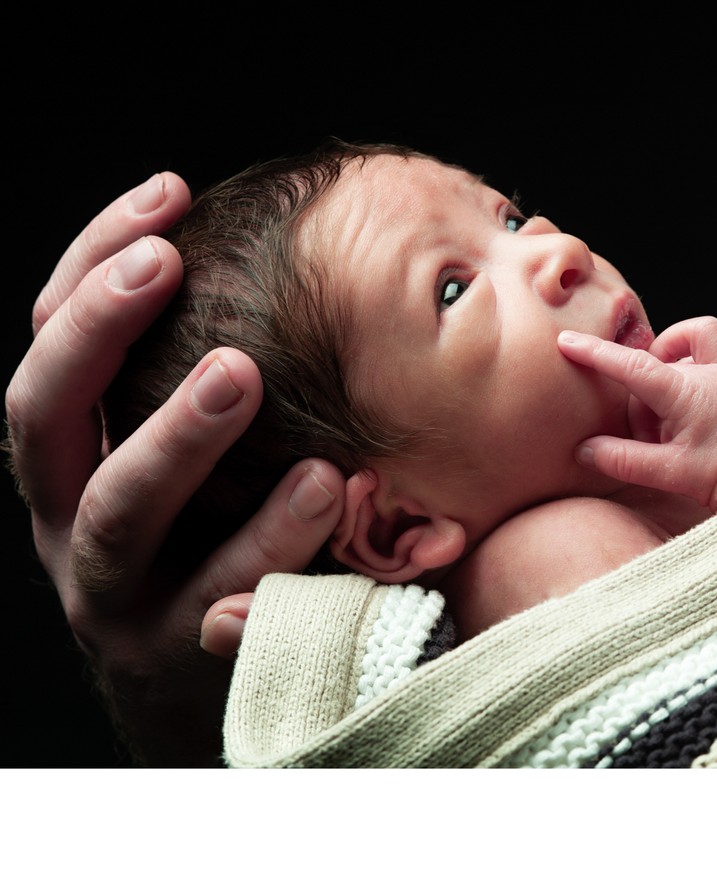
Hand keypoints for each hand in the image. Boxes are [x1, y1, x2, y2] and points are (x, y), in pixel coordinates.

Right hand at [5, 174, 344, 764]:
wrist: (203, 691)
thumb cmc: (212, 545)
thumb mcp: (188, 467)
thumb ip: (202, 389)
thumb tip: (269, 262)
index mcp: (70, 462)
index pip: (50, 345)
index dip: (91, 262)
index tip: (168, 192)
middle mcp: (68, 522)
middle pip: (43, 416)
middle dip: (96, 332)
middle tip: (167, 264)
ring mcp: (114, 596)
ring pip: (124, 512)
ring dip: (176, 436)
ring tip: (245, 375)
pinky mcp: (180, 657)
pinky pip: (221, 597)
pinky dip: (267, 544)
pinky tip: (325, 489)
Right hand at [558, 316, 716, 510]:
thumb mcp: (666, 472)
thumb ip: (620, 459)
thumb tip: (583, 450)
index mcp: (690, 394)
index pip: (632, 366)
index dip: (597, 353)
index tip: (568, 340)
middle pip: (663, 359)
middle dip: (647, 387)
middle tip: (649, 425)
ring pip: (700, 339)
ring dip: (679, 360)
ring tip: (675, 403)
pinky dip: (708, 365)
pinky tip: (705, 400)